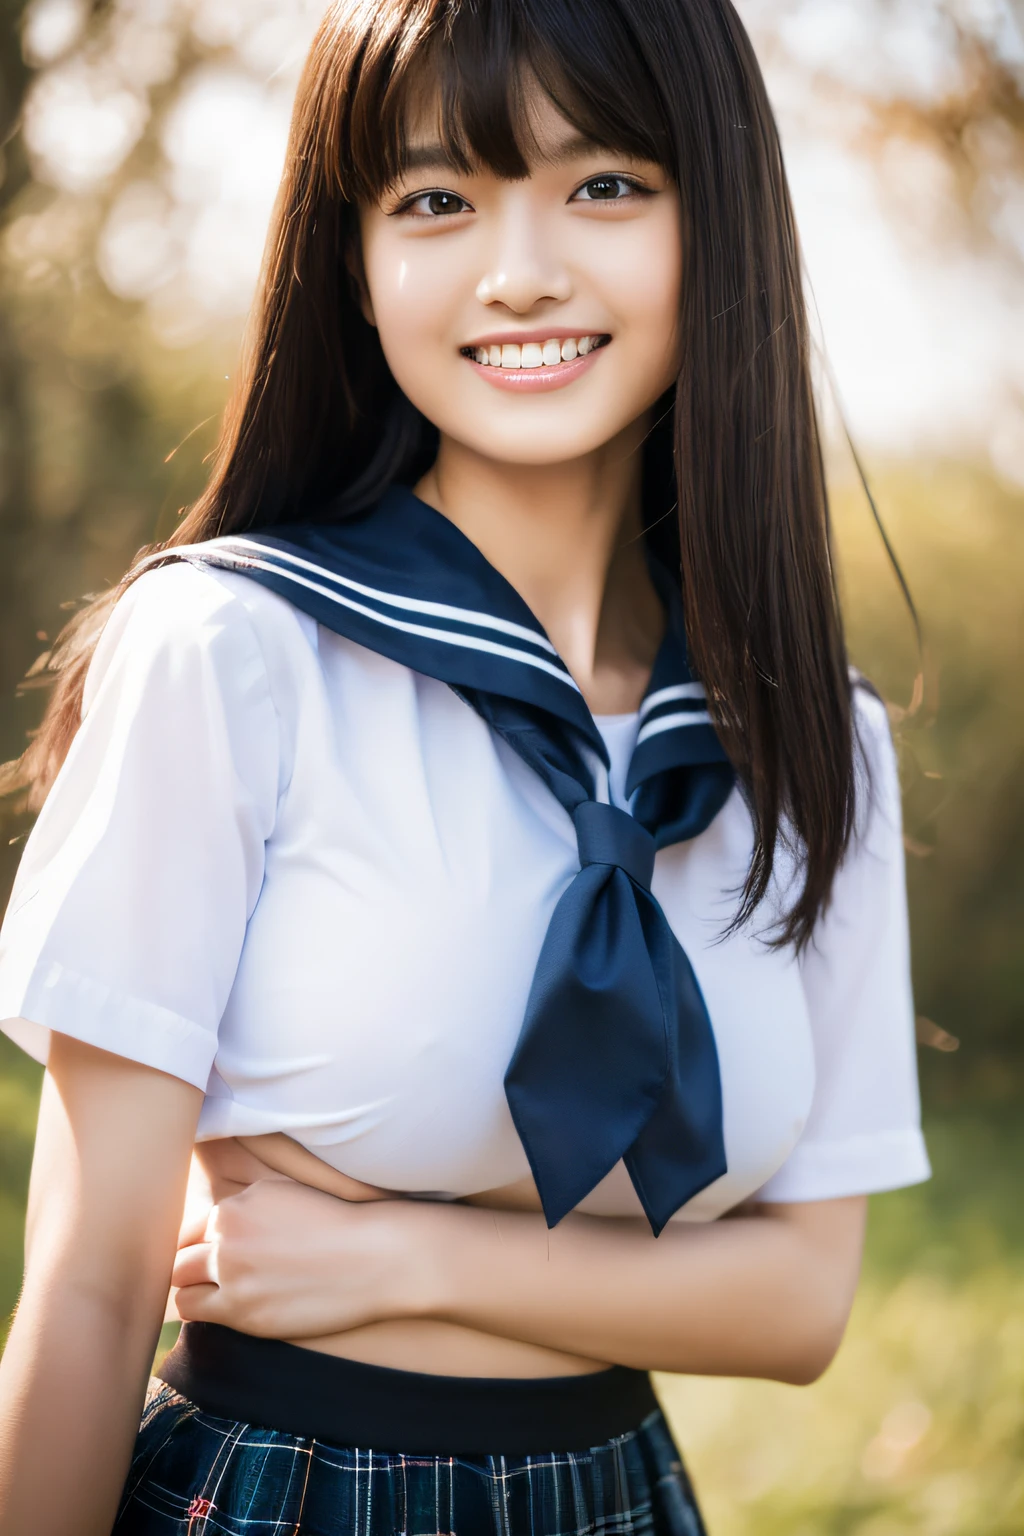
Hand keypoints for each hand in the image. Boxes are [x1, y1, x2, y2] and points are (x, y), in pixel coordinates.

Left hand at [172, 1178, 429, 1338]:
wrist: (373, 1257)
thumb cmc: (337, 1222)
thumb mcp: (284, 1193)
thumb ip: (246, 1205)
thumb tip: (218, 1222)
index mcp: (236, 1206)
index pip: (192, 1227)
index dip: (200, 1243)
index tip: (210, 1255)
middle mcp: (226, 1237)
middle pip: (180, 1255)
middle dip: (190, 1265)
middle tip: (207, 1278)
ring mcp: (231, 1275)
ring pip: (180, 1284)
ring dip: (192, 1288)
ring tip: (212, 1294)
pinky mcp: (242, 1311)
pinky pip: (195, 1312)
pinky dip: (202, 1310)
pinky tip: (222, 1308)